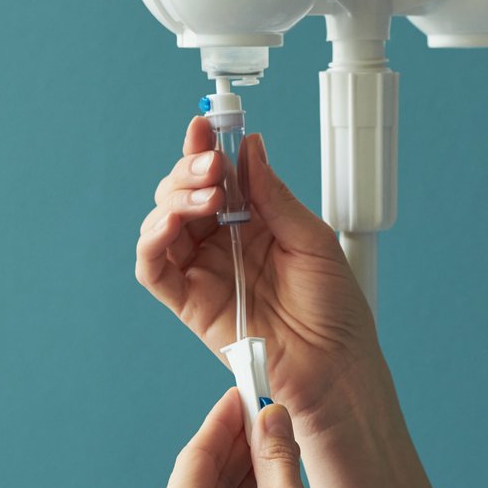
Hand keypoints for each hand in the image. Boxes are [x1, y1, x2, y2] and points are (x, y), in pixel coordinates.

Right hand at [136, 117, 379, 424]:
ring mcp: (204, 271)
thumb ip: (273, 195)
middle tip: (213, 166)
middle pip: (183, 193)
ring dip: (173, 199)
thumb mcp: (312, 238)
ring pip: (163, 224)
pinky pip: (154, 269)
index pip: (219, 175)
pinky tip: (169, 225)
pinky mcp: (190, 303)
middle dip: (190, 169)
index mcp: (254, 221)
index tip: (206, 123)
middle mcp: (224, 242)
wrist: (336, 364)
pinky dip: (151, 242)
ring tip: (206, 196)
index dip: (205, 147)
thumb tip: (249, 148)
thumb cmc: (335, 308)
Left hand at [144, 388, 391, 487]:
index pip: (196, 456)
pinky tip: (271, 483)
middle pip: (202, 481)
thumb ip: (275, 453)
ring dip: (243, 476)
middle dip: (238, 447)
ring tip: (276, 445)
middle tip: (266, 413)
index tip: (244, 388)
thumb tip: (270, 414)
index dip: (225, 418)